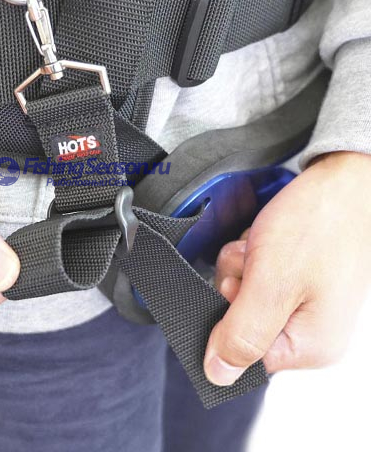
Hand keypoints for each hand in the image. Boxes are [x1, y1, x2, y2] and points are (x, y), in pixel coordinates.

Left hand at [204, 151, 370, 384]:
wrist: (339, 181)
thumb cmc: (315, 227)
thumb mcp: (271, 284)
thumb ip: (243, 333)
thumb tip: (217, 376)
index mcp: (309, 346)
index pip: (242, 356)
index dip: (226, 320)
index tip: (239, 288)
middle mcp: (307, 331)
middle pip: (238, 320)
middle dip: (236, 283)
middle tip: (255, 259)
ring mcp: (301, 302)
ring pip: (240, 292)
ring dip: (241, 264)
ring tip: (263, 245)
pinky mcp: (293, 278)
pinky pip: (252, 274)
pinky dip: (250, 253)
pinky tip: (266, 239)